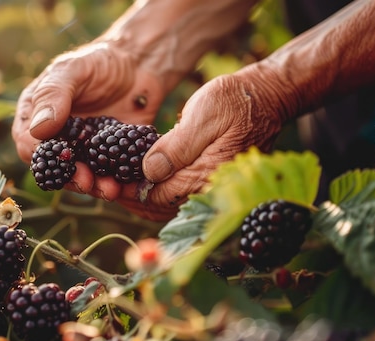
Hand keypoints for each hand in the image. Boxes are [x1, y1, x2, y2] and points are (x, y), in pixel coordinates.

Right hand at [12, 41, 167, 198]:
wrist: (138, 65)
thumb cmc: (99, 61)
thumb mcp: (72, 69)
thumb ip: (53, 95)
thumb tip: (38, 129)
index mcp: (36, 115)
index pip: (28, 143)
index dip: (41, 156)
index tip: (60, 159)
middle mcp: (56, 137)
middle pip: (54, 168)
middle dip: (69, 178)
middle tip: (86, 181)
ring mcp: (82, 150)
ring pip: (80, 177)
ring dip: (93, 186)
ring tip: (110, 189)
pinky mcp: (106, 158)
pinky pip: (106, 176)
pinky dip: (114, 183)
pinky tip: (124, 185)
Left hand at [114, 66, 287, 220]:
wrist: (267, 97)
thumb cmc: (237, 101)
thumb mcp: (203, 115)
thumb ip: (176, 147)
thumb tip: (148, 172)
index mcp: (206, 177)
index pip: (158, 198)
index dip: (129, 192)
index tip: (107, 183)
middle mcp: (209, 190)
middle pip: (160, 209)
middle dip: (132, 200)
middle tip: (107, 186)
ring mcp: (211, 188)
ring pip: (168, 206)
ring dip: (142, 198)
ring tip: (119, 183)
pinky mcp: (211, 180)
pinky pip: (180, 195)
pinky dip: (158, 191)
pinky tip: (143, 178)